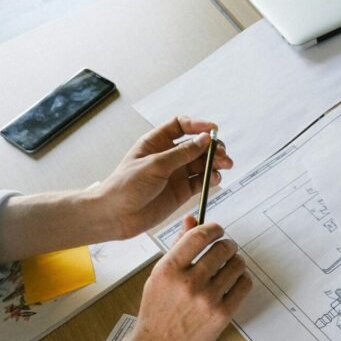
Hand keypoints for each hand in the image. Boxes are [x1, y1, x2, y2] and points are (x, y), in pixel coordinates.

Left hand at [96, 116, 232, 239]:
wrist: (115, 215)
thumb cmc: (125, 186)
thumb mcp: (155, 165)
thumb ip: (182, 153)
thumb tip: (204, 140)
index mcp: (156, 142)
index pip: (181, 126)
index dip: (198, 125)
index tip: (213, 130)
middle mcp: (168, 156)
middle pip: (196, 145)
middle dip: (212, 147)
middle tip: (222, 153)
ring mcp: (176, 174)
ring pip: (202, 163)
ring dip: (215, 163)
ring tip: (225, 165)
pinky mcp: (182, 191)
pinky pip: (201, 181)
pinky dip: (211, 179)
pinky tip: (215, 179)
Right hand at [128, 216, 250, 340]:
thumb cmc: (158, 308)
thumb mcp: (160, 274)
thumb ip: (178, 246)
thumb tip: (192, 219)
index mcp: (169, 269)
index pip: (199, 236)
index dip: (213, 228)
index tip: (217, 230)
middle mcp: (188, 283)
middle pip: (222, 249)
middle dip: (227, 245)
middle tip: (226, 248)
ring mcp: (207, 299)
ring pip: (237, 265)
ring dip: (236, 261)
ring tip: (230, 264)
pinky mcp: (222, 314)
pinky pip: (244, 285)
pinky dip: (242, 278)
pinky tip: (235, 280)